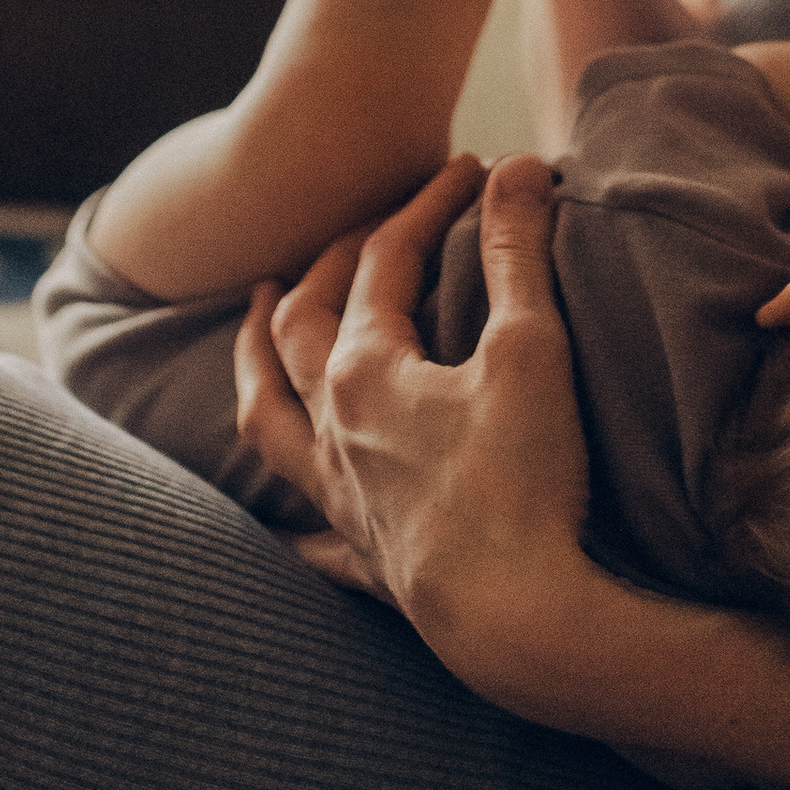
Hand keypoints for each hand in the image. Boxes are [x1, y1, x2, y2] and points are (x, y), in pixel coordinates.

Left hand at [232, 152, 594, 686]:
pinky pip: (306, 532)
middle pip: (302, 325)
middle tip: (362, 226)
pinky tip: (289, 526)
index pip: (384, 262)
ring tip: (258, 320)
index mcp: (363, 371)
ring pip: (269, 416)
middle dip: (330, 263)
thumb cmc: (524, 481)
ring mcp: (337, 497)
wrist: (515, 621)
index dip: (429, 205)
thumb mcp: (531, 349)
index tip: (475, 170)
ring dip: (257, 359)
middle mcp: (329, 429)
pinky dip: (292, 516)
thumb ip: (519, 253)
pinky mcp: (363, 558)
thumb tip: (521, 167)